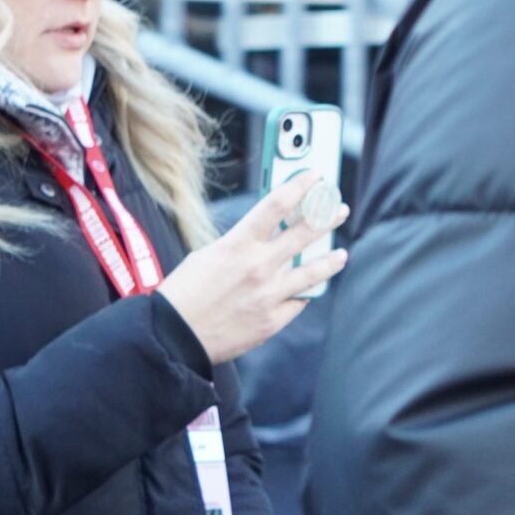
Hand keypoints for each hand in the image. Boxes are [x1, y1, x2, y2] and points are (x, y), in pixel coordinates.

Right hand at [156, 173, 350, 365]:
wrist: (173, 337)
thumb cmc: (184, 294)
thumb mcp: (208, 255)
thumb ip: (240, 244)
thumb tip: (264, 236)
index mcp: (238, 245)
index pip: (277, 204)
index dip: (300, 185)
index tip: (315, 177)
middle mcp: (259, 266)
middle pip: (304, 233)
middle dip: (326, 216)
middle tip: (338, 208)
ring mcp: (269, 294)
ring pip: (313, 271)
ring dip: (330, 259)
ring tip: (340, 253)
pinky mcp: (272, 320)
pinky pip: (298, 302)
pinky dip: (303, 294)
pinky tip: (309, 290)